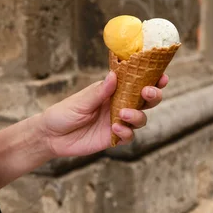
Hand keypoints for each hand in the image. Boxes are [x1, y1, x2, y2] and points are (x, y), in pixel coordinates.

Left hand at [41, 72, 167, 157]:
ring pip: (140, 118)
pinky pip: (129, 136)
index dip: (151, 78)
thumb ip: (99, 91)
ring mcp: (117, 121)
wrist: (51, 137)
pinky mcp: (113, 138)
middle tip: (147, 92)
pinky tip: (116, 130)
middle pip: (145, 100)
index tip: (161, 76)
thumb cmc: (63, 113)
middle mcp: (118, 104)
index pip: (136, 82)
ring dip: (137, 115)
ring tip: (123, 114)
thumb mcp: (80, 101)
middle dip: (153, 95)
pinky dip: (126, 132)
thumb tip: (115, 75)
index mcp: (112, 90)